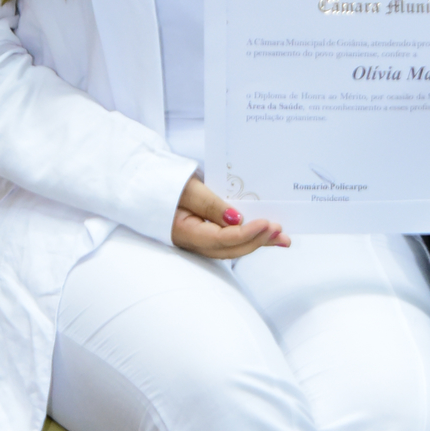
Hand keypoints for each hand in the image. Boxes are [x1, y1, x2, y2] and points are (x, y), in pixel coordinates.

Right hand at [171, 174, 289, 258]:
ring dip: (258, 242)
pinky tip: (268, 237)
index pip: (220, 239)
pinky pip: (230, 240)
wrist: (146, 182)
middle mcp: (193, 242)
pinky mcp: (207, 234)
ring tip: (282, 238)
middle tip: (278, 230)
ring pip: (232, 247)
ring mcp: (200, 240)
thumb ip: (209, 204)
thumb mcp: (187, 188)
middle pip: (229, 249)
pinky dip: (250, 238)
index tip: (266, 223)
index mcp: (184, 232)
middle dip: (257, 240)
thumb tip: (236, 220)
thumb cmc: (163, 182)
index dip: (245, 234)